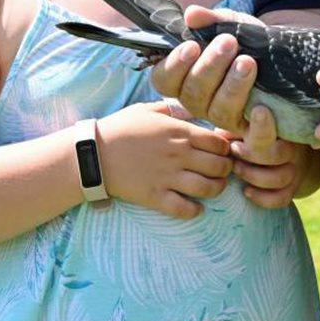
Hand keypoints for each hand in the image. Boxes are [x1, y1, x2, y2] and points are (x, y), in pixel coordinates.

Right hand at [95, 99, 234, 218]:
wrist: (93, 154)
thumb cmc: (119, 128)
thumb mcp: (148, 109)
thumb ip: (173, 110)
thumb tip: (192, 110)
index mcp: (180, 132)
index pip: (219, 142)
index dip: (226, 147)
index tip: (223, 150)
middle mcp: (179, 154)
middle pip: (219, 166)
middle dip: (226, 169)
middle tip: (223, 170)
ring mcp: (168, 177)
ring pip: (208, 188)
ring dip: (217, 189)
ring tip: (214, 187)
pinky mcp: (155, 197)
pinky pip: (184, 208)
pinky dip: (195, 210)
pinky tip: (196, 207)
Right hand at [148, 6, 260, 132]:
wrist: (289, 61)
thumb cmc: (252, 43)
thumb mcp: (236, 26)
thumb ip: (214, 20)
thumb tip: (192, 14)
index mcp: (189, 78)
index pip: (164, 80)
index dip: (174, 65)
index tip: (192, 45)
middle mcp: (203, 103)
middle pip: (193, 95)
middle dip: (210, 67)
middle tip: (229, 42)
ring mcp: (228, 121)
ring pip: (220, 113)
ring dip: (233, 86)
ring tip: (248, 62)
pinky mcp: (257, 135)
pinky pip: (254, 141)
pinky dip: (259, 127)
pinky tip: (263, 108)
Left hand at [229, 106, 314, 208]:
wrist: (285, 157)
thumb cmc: (258, 139)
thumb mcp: (247, 129)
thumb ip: (235, 130)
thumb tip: (220, 136)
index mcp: (280, 131)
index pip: (273, 130)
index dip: (261, 128)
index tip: (245, 124)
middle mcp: (291, 150)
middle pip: (277, 154)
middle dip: (250, 155)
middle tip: (234, 150)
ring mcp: (293, 171)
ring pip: (279, 178)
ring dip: (253, 176)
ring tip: (236, 169)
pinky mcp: (291, 190)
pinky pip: (281, 199)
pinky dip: (262, 198)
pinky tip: (246, 191)